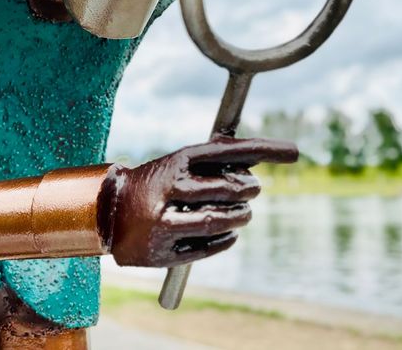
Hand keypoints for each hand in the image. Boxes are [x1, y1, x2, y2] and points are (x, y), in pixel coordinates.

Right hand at [99, 136, 297, 266]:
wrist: (106, 211)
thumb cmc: (155, 183)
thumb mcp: (179, 162)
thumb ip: (214, 158)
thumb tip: (257, 154)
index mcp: (177, 160)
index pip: (231, 151)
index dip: (266, 150)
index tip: (295, 151)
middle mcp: (170, 189)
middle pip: (230, 189)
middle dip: (249, 190)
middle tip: (253, 190)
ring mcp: (164, 222)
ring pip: (220, 221)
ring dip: (240, 217)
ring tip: (243, 214)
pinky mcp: (163, 251)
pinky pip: (208, 247)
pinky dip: (226, 240)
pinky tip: (230, 235)